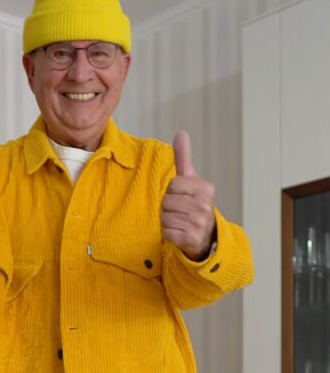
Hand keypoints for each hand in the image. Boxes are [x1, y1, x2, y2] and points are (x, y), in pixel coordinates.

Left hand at [161, 131, 215, 259]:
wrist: (205, 235)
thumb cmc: (194, 204)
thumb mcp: (191, 180)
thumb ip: (183, 158)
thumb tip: (181, 133)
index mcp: (206, 188)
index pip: (173, 185)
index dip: (172, 191)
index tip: (181, 197)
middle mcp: (205, 205)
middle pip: (167, 201)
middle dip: (168, 207)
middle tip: (179, 211)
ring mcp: (199, 223)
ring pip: (165, 217)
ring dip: (167, 221)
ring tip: (179, 221)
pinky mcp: (191, 239)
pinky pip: (167, 233)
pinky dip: (169, 234)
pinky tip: (179, 232)